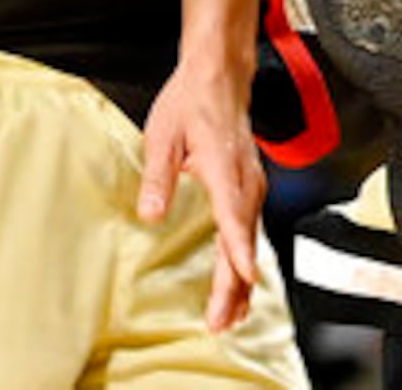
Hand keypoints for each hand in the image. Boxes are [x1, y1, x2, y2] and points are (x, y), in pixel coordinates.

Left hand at [135, 61, 266, 333]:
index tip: (245, 278)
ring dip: (240, 280)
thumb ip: (158, 177)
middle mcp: (245, 182)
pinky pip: (250, 230)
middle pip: (243, 241)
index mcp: (224, 169)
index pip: (235, 217)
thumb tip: (150, 214)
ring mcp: (252, 186)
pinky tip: (238, 282)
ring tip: (230, 318)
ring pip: (250, 240)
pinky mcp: (249, 188)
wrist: (220, 77)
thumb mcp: (162, 135)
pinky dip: (244, 260)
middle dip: (234, 285)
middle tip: (220, 323)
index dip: (239, 250)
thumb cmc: (190, 102)